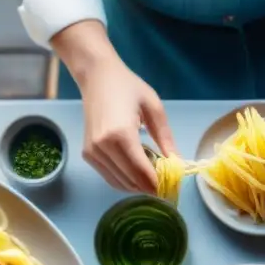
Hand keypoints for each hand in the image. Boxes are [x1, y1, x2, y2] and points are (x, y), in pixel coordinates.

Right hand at [79, 52, 176, 192]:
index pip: (142, 172)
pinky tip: (137, 172)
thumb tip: (177, 163)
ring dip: (137, 186)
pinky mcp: (87, 154)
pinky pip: (109, 177)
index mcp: (121, 135)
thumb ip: (166, 139)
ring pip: (119, 183)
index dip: (158, 185)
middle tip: (165, 185)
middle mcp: (103, 147)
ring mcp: (93, 152)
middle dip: (150, 187)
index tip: (171, 188)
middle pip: (131, 181)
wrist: (97, 76)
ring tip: (152, 177)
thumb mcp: (154, 109)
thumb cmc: (128, 87)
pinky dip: (125, 180)